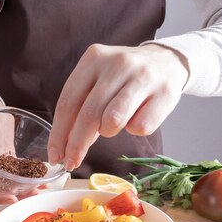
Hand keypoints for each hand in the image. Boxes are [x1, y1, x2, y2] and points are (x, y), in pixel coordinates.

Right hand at [0, 92, 39, 203]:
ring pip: (12, 184)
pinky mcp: (10, 158)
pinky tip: (43, 176)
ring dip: (26, 189)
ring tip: (41, 187)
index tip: (12, 198)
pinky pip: (20, 171)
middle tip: (33, 193)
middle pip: (0, 191)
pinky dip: (30, 176)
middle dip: (17, 196)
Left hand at [47, 43, 188, 170]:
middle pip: (88, 115)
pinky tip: (138, 115)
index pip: (68, 101)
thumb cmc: (125, 79)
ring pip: (113, 121)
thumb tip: (65, 147)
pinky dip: (135, 129)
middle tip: (71, 163)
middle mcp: (117, 64)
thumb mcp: (99, 82)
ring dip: (109, 131)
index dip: (59, 133)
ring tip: (114, 123)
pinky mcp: (163, 93)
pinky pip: (139, 128)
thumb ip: (82, 107)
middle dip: (77, 145)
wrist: (167, 62)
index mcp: (94, 58)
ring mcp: (142, 77)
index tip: (55, 155)